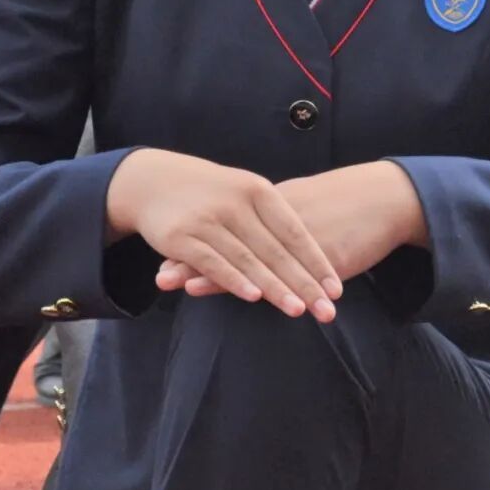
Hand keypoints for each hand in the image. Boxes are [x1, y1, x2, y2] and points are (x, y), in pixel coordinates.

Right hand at [105, 149, 341, 320]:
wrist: (154, 179)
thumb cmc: (210, 190)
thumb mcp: (244, 191)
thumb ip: (272, 218)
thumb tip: (311, 251)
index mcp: (257, 190)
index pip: (294, 231)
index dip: (315, 261)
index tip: (336, 287)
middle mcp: (236, 202)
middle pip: (276, 250)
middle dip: (303, 283)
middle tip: (327, 309)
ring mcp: (209, 219)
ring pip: (249, 260)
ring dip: (275, 288)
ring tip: (298, 310)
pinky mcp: (182, 237)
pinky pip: (214, 262)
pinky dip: (234, 280)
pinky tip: (253, 297)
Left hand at [158, 162, 424, 298]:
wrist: (385, 198)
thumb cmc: (343, 208)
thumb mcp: (304, 210)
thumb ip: (275, 227)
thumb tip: (249, 245)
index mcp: (273, 208)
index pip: (226, 229)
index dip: (196, 244)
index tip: (163, 258)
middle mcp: (281, 218)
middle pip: (232, 242)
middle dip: (196, 261)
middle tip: (162, 276)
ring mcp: (302, 234)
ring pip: (256, 257)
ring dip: (223, 276)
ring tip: (191, 289)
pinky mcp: (328, 250)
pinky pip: (297, 270)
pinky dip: (274, 284)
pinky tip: (255, 297)